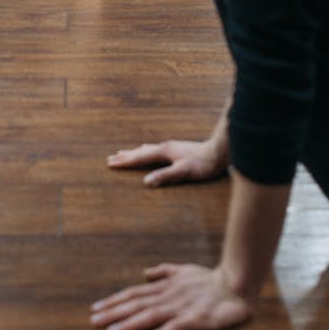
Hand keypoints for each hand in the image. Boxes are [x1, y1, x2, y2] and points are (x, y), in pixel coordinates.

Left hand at [90, 263, 252, 329]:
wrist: (236, 284)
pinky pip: (175, 328)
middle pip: (137, 303)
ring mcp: (182, 306)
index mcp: (165, 285)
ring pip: (151, 315)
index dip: (115, 300)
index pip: (134, 293)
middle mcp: (169, 294)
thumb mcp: (183, 270)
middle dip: (114, 312)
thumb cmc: (209, 279)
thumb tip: (144, 273)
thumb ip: (164, 271)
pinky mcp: (197, 319)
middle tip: (93, 321)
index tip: (96, 308)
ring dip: (129, 324)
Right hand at [106, 139, 227, 186]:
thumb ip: (165, 176)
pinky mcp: (176, 149)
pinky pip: (154, 149)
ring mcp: (171, 147)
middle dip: (125, 156)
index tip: (110, 164)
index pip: (140, 158)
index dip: (125, 162)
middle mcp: (165, 147)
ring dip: (134, 152)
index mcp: (164, 152)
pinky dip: (145, 151)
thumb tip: (145, 182)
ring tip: (124, 152)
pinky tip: (148, 150)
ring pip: (147, 149)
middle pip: (140, 152)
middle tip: (110, 158)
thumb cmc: (202, 164)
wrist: (218, 153)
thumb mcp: (183, 172)